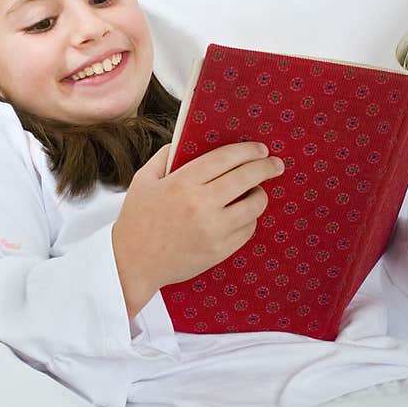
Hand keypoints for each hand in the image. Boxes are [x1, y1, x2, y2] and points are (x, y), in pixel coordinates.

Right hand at [112, 142, 284, 316]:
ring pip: (254, 205)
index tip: (260, 149)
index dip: (247, 151)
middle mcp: (201, 205)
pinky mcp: (219, 251)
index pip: (225, 158)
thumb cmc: (137, 220)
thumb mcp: (143, 180)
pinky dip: (248, 219)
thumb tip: (188, 142)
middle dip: (266, 168)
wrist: (132, 264)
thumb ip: (165, 156)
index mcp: (182, 183)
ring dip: (259, 195)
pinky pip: (248, 230)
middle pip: (246, 179)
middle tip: (275, 164)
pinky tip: (241, 215)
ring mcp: (213, 230)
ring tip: (254, 192)